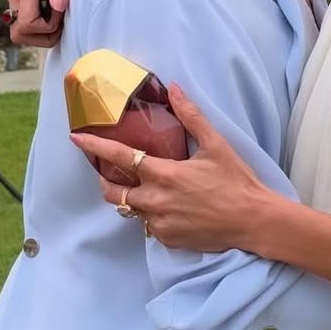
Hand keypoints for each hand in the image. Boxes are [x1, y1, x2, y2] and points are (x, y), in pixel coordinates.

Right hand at [1, 0, 82, 46]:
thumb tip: (58, 8)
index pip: (27, 24)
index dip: (48, 29)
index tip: (65, 14)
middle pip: (19, 30)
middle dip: (42, 33)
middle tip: (64, 18)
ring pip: (19, 22)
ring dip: (40, 24)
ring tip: (60, 8)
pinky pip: (21, 10)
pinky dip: (37, 13)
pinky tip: (54, 0)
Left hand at [70, 84, 271, 251]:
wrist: (254, 221)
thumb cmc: (237, 181)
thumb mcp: (216, 145)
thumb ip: (191, 117)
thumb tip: (175, 89)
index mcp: (164, 174)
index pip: (119, 158)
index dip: (94, 148)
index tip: (76, 140)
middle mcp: (155, 202)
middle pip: (113, 192)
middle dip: (106, 181)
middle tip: (111, 172)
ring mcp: (160, 224)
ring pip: (132, 210)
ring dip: (134, 198)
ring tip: (149, 188)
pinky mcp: (168, 240)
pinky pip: (150, 226)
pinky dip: (153, 215)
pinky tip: (172, 207)